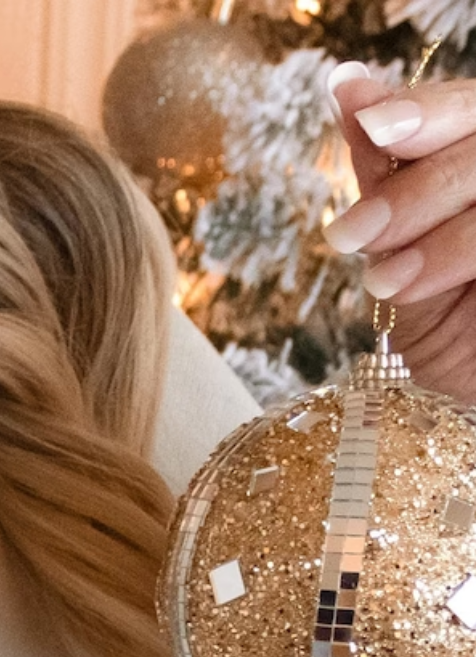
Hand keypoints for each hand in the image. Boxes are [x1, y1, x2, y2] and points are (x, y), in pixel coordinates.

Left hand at [326, 66, 475, 401]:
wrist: (467, 411)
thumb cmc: (451, 333)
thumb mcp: (406, 252)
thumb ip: (390, 176)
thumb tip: (348, 90)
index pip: (471, 109)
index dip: (424, 107)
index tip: (366, 120)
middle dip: (415, 186)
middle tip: (351, 232)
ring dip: (435, 230)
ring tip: (385, 280)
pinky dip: (456, 250)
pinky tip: (411, 287)